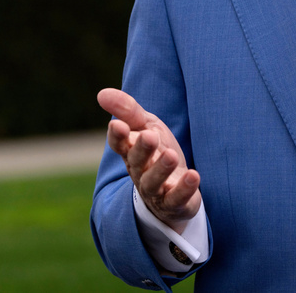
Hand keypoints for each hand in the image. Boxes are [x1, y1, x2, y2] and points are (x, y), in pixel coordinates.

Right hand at [97, 88, 201, 232]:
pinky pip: (176, 199)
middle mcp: (140, 171)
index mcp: (130, 151)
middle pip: (137, 161)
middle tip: (150, 136)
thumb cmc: (157, 151)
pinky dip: (184, 189)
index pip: (119, 144)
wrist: (174, 188)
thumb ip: (128, 110)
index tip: (117, 125)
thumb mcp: (146, 126)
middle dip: (142, 149)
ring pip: (153, 182)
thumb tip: (102, 93)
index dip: (117, 136)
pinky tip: (194, 176)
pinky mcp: (174, 203)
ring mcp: (156, 190)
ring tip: (171, 156)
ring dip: (161, 169)